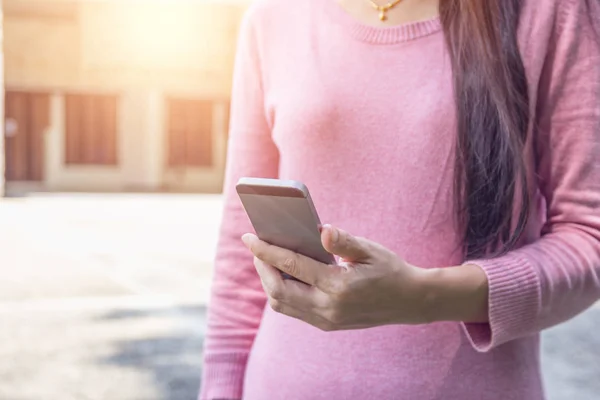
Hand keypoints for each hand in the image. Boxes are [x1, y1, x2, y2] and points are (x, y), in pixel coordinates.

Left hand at [242, 225, 488, 330]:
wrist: (409, 302)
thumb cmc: (390, 270)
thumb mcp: (370, 250)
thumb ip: (343, 241)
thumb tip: (321, 229)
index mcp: (338, 286)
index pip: (292, 266)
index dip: (266, 250)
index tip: (249, 237)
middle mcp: (328, 308)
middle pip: (278, 290)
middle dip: (262, 267)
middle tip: (257, 247)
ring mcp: (326, 320)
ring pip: (282, 304)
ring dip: (269, 281)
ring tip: (267, 259)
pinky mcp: (326, 324)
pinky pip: (292, 310)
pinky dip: (281, 292)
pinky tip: (283, 275)